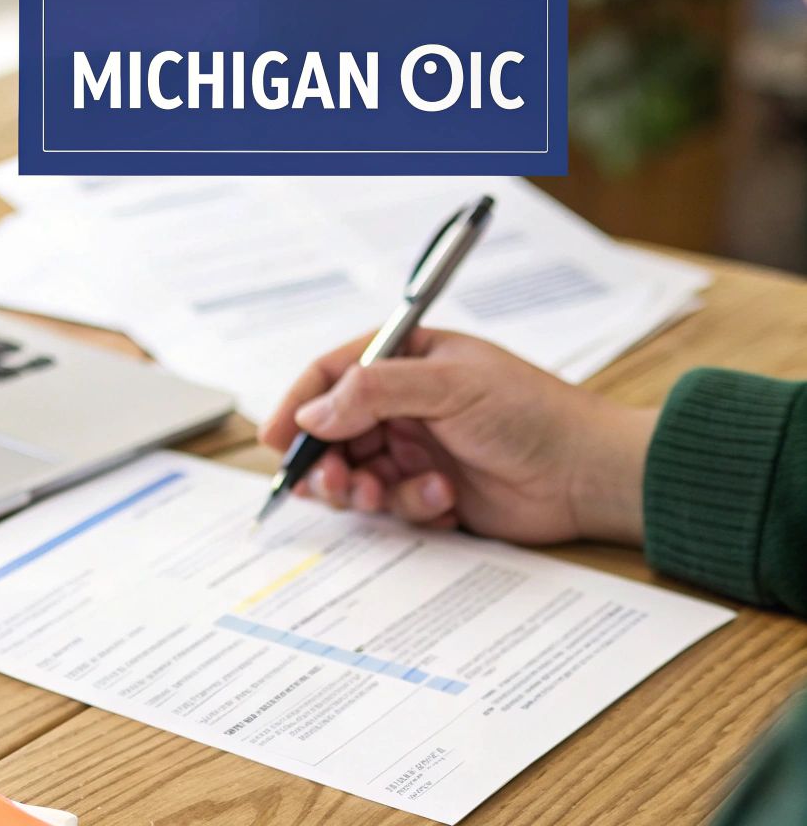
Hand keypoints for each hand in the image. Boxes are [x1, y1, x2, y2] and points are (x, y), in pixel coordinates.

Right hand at [258, 329, 655, 545]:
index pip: (331, 373)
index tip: (276, 439)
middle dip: (325, 459)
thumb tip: (312, 412)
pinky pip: (389, 504)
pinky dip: (407, 505)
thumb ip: (374, 392)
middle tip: (333, 481)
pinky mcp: (427, 490)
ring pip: (352, 472)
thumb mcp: (451, 385)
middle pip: (331, 431)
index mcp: (406, 357)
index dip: (297, 404)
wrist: (588, 476)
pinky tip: (443, 499)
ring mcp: (414, 447)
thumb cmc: (533, 414)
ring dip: (360, 488)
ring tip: (379, 494)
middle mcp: (403, 402)